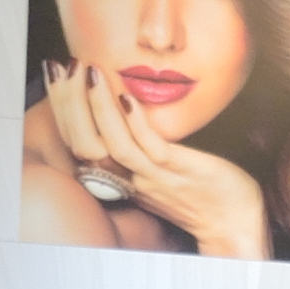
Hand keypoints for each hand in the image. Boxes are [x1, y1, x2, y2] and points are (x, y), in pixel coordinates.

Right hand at [43, 62, 271, 258]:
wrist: (234, 224)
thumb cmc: (198, 191)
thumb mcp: (156, 168)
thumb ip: (134, 145)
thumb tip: (119, 104)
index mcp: (120, 177)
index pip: (78, 141)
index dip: (62, 106)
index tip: (55, 71)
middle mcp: (130, 180)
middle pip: (85, 143)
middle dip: (68, 102)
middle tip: (62, 64)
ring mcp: (155, 178)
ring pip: (114, 146)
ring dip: (98, 107)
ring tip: (90, 72)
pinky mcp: (181, 173)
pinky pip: (151, 150)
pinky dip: (135, 123)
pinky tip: (126, 96)